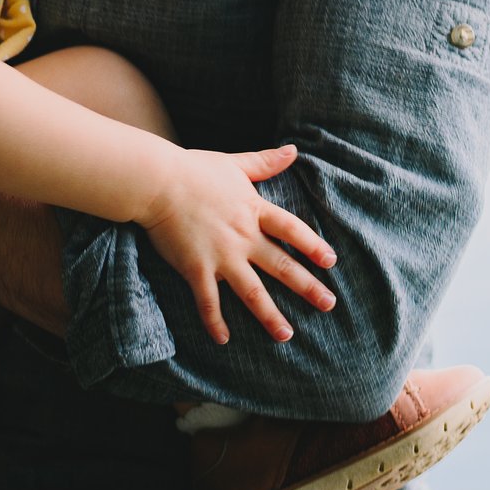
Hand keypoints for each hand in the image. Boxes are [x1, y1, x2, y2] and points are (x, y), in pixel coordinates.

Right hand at [136, 143, 337, 345]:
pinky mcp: (197, 269)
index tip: (331, 262)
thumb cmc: (193, 169)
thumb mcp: (234, 163)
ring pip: (252, 292)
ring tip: (287, 335)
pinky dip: (215, 322)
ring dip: (270, 315)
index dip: (313, 246)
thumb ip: (265, 162)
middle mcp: (243, 237)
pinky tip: (224, 339)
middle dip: (307, 287)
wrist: (157, 182)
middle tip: (329, 304)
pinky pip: (208, 302)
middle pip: (282, 266)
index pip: (292, 230)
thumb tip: (293, 150)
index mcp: (254, 210)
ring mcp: (221, 256)